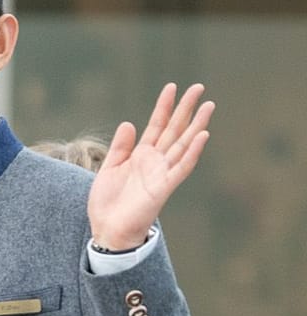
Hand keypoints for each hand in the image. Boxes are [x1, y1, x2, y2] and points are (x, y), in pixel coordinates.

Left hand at [88, 83, 213, 251]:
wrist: (107, 228)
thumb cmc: (108, 202)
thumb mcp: (109, 168)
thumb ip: (120, 147)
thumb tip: (129, 123)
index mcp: (141, 155)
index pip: (156, 125)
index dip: (163, 106)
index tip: (171, 87)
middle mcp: (155, 161)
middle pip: (174, 129)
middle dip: (186, 109)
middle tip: (198, 87)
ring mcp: (162, 173)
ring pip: (183, 144)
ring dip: (196, 125)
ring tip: (208, 105)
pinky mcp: (164, 187)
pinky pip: (182, 167)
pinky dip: (192, 152)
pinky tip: (201, 136)